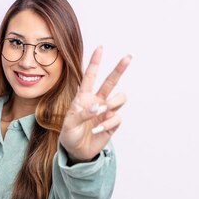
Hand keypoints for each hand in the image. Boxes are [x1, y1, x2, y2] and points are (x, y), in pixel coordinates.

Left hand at [59, 46, 131, 162]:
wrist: (76, 151)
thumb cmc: (70, 133)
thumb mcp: (70, 122)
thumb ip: (83, 113)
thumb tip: (100, 107)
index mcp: (84, 97)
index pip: (90, 76)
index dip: (95, 62)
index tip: (100, 48)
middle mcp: (98, 101)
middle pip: (111, 82)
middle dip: (119, 69)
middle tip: (128, 57)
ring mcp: (106, 112)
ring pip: (120, 98)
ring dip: (114, 102)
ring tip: (104, 109)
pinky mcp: (112, 124)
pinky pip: (116, 118)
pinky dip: (106, 124)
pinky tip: (96, 130)